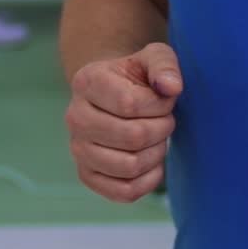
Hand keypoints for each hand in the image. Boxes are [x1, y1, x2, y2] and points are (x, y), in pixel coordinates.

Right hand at [66, 43, 182, 201]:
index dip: (159, 104)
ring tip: (158, 138)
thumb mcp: (154, 56)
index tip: (165, 98)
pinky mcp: (87, 175)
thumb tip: (172, 87)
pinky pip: (124, 192)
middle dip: (161, 128)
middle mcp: (75, 117)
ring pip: (129, 166)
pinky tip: (152, 161)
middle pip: (132, 137)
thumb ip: (164, 65)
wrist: (114, 93)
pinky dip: (148, 180)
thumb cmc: (137, 75)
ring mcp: (78, 149)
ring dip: (156, 153)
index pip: (130, 103)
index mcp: (87, 82)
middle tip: (165, 120)